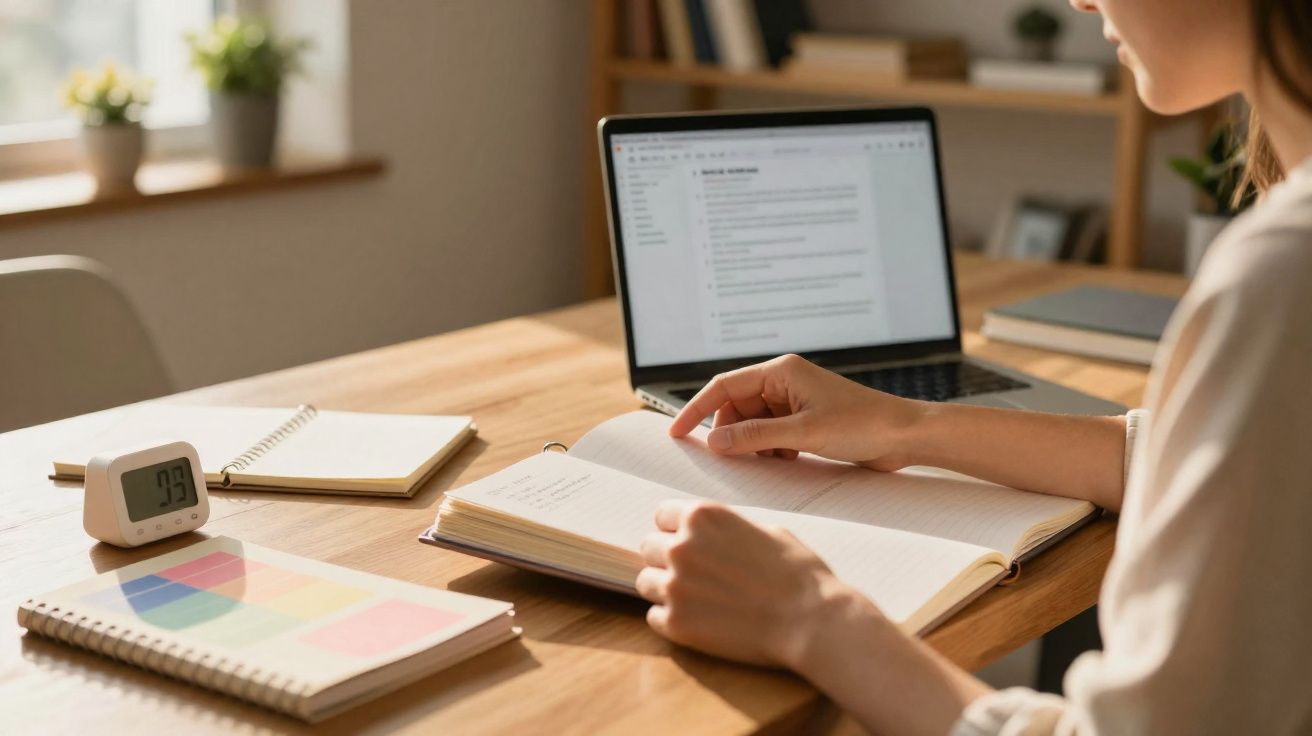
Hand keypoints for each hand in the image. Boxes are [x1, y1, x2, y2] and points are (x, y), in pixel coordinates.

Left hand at [637, 500, 992, 735]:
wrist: (812, 621)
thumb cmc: (798, 573)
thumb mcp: (766, 530)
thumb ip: (726, 529)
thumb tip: (710, 533)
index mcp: (702, 516)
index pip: (662, 515)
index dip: (676, 529)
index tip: (688, 542)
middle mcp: (680, 547)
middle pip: (649, 547)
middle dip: (667, 558)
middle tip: (694, 574)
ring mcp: (675, 587)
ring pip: (645, 582)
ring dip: (664, 588)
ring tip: (694, 598)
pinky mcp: (676, 624)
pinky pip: (654, 616)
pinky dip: (671, 619)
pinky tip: (698, 620)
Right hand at [668, 354, 925, 470]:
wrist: (905, 436)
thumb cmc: (862, 425)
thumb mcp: (803, 433)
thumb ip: (755, 436)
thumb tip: (714, 442)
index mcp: (781, 372)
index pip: (724, 386)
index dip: (696, 409)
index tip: (676, 433)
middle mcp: (784, 382)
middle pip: (736, 407)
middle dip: (729, 433)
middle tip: (728, 460)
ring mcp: (795, 402)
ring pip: (753, 424)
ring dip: (752, 445)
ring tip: (766, 462)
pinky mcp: (806, 421)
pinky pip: (771, 435)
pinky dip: (769, 450)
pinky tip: (783, 463)